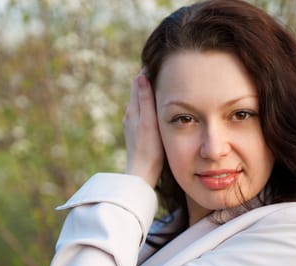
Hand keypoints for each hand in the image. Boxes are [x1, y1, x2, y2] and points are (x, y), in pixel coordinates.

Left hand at [123, 70, 163, 187]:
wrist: (142, 174)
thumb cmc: (148, 150)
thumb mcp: (148, 122)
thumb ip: (145, 99)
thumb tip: (141, 75)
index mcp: (132, 110)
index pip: (137, 82)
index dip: (148, 70)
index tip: (161, 61)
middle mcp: (130, 115)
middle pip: (138, 90)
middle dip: (149, 79)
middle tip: (166, 67)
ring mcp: (133, 124)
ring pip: (141, 101)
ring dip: (151, 92)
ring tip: (166, 83)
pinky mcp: (137, 133)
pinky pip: (144, 112)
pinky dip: (151, 105)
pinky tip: (161, 107)